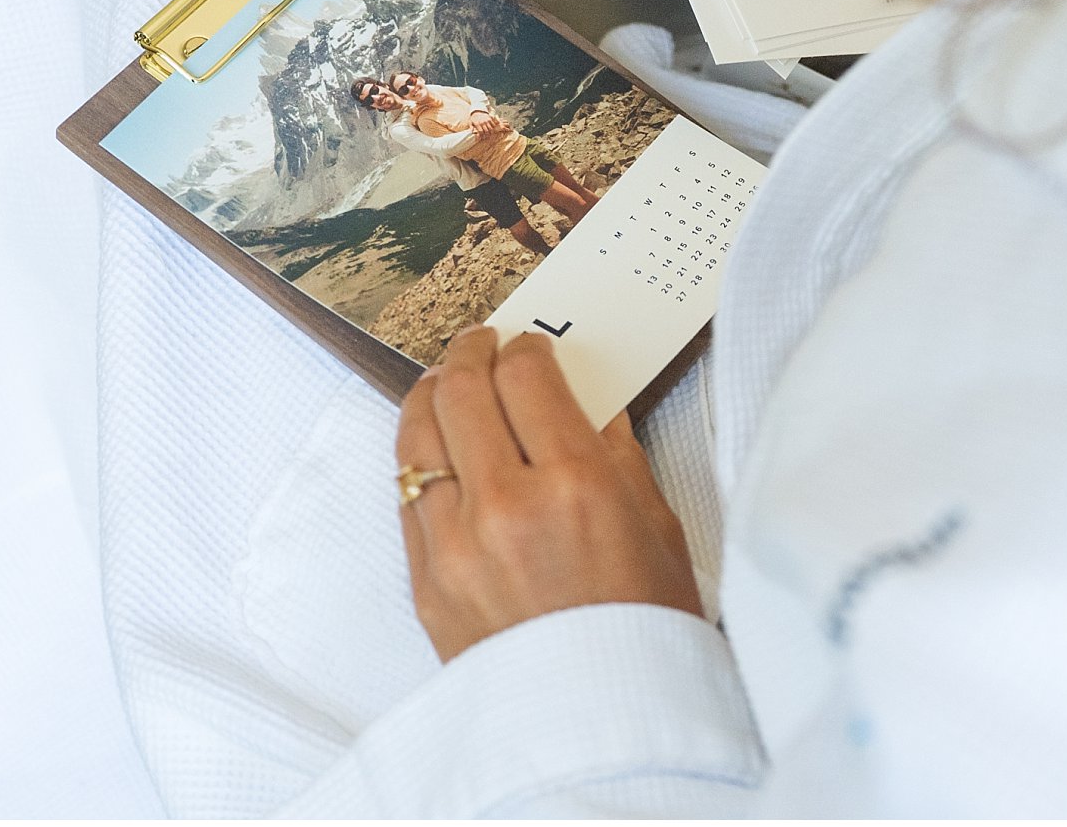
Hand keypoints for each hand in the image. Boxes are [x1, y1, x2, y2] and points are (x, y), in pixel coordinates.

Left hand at [394, 328, 702, 661]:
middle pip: (464, 389)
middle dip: (472, 353)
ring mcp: (456, 545)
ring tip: (447, 382)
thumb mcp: (658, 530)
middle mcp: (508, 506)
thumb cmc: (644, 631)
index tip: (530, 349)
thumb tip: (592, 412)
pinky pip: (408, 493)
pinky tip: (437, 446)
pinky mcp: (426, 581)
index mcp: (578, 485)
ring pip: (418, 433)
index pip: (528, 376)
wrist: (600, 724)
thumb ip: (619, 458)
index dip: (527, 349)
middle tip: (481, 343)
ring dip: (432, 393)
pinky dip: (420, 456)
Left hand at [467, 110, 506, 137]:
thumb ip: (471, 127)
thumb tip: (472, 132)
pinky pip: (493, 124)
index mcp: (477, 123)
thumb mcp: (470, 122)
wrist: (477, 110)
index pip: (481, 132)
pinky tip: (492, 130)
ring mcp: (487, 120)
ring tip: (489, 135)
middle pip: (486, 131)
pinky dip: (493, 128)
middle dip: (486, 136)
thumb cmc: (473, 117)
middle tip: (486, 138)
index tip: (481, 138)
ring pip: (490, 129)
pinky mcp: (490, 118)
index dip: (481, 136)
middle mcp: (482, 122)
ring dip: (490, 133)